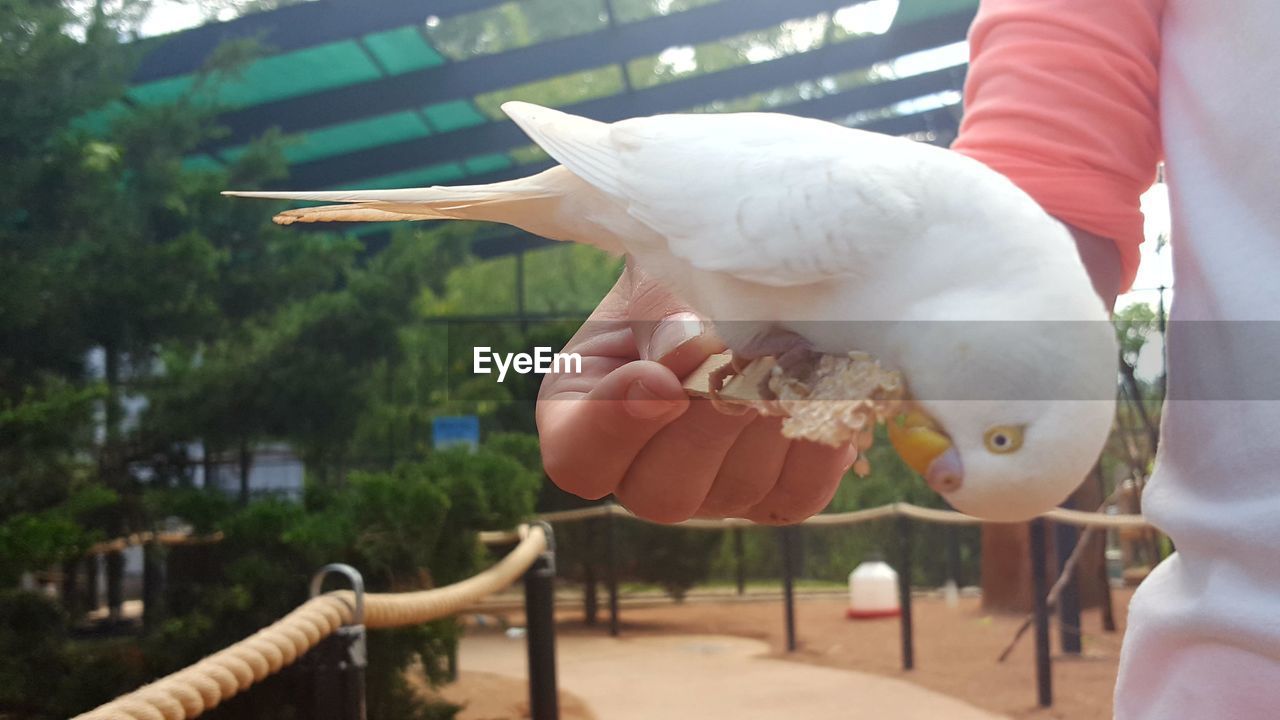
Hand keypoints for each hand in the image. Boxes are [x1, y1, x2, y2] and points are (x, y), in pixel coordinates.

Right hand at [536, 263, 854, 523]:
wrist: (740, 286)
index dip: (613, 427)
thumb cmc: (675, 284)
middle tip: (741, 357)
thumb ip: (657, 323)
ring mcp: (709, 494)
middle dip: (705, 423)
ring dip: (767, 421)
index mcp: (579, 421)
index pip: (575, 459)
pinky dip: (817, 443)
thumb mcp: (651, 288)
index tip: (657, 377)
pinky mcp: (773, 495)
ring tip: (792, 353)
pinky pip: (797, 491)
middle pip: (659, 491)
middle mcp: (639, 474)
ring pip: (735, 490)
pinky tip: (829, 390)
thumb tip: (684, 346)